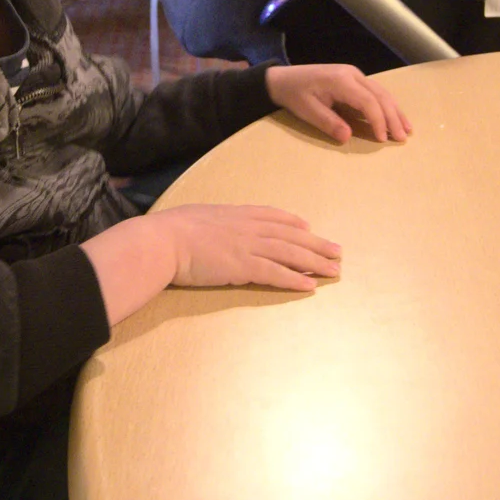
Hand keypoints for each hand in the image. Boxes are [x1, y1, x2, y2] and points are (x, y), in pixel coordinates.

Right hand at [156, 204, 340, 290]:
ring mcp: (247, 246)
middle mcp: (247, 227)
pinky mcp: (243, 267)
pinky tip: (310, 286)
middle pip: (291, 235)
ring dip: (315, 262)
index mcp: (235, 213)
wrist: (162, 241)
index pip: (273, 216)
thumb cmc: (169, 231)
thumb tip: (209, 226)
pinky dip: (295, 279)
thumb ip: (211, 222)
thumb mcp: (196, 217)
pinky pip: (276, 273)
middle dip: (316, 244)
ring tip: (334, 270)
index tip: (309, 228)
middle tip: (337, 251)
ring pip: (290, 253)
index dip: (294, 224)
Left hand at [264, 64, 411, 143]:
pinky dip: (387, 105)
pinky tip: (395, 117)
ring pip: (381, 93)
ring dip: (395, 111)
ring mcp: (355, 75)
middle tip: (401, 138)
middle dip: (392, 117)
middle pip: (379, 96)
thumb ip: (328, 123)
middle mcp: (352, 74)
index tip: (382, 139)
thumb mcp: (307, 111)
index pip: (367, 101)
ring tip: (407, 129)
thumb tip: (347, 137)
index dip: (377, 120)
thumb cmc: (294, 94)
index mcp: (340, 80)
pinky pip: (376, 92)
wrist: (284, 79)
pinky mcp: (354, 79)